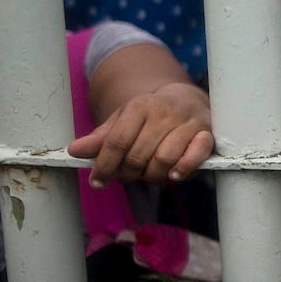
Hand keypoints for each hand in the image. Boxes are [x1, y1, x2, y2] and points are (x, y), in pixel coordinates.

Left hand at [68, 82, 212, 187]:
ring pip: (163, 160)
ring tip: (150, 175)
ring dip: (153, 176)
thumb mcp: (123, 121)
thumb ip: (101, 139)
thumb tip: (73, 151)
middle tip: (128, 176)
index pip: (116, 142)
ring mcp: (187, 122)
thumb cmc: (151, 116)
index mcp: (139, 107)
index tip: (97, 182)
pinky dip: (183, 169)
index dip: (104, 166)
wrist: (188, 99)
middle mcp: (164, 112)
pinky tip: (173, 176)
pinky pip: (195, 156)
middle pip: (138, 155)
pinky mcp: (207, 134)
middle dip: (128, 174)